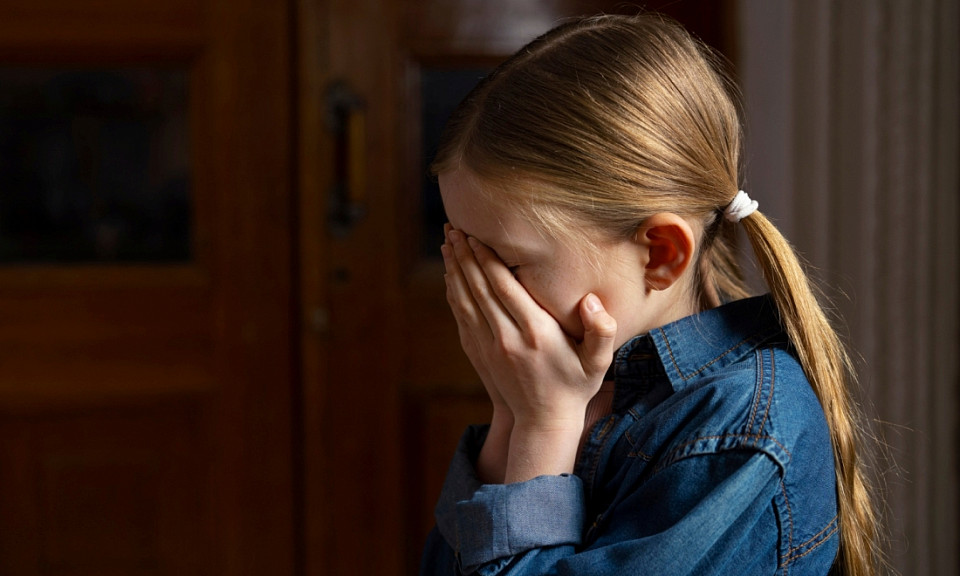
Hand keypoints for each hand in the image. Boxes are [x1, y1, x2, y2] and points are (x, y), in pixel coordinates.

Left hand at [441, 227, 616, 480]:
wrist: (543, 422)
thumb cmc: (575, 386)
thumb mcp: (599, 362)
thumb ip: (602, 331)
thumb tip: (592, 301)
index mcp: (536, 332)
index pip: (505, 288)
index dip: (488, 260)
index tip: (477, 236)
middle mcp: (507, 337)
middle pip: (480, 288)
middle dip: (466, 256)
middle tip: (455, 226)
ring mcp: (489, 347)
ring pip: (465, 299)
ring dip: (455, 269)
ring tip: (448, 241)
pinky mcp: (478, 353)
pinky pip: (461, 316)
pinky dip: (454, 292)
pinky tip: (451, 274)